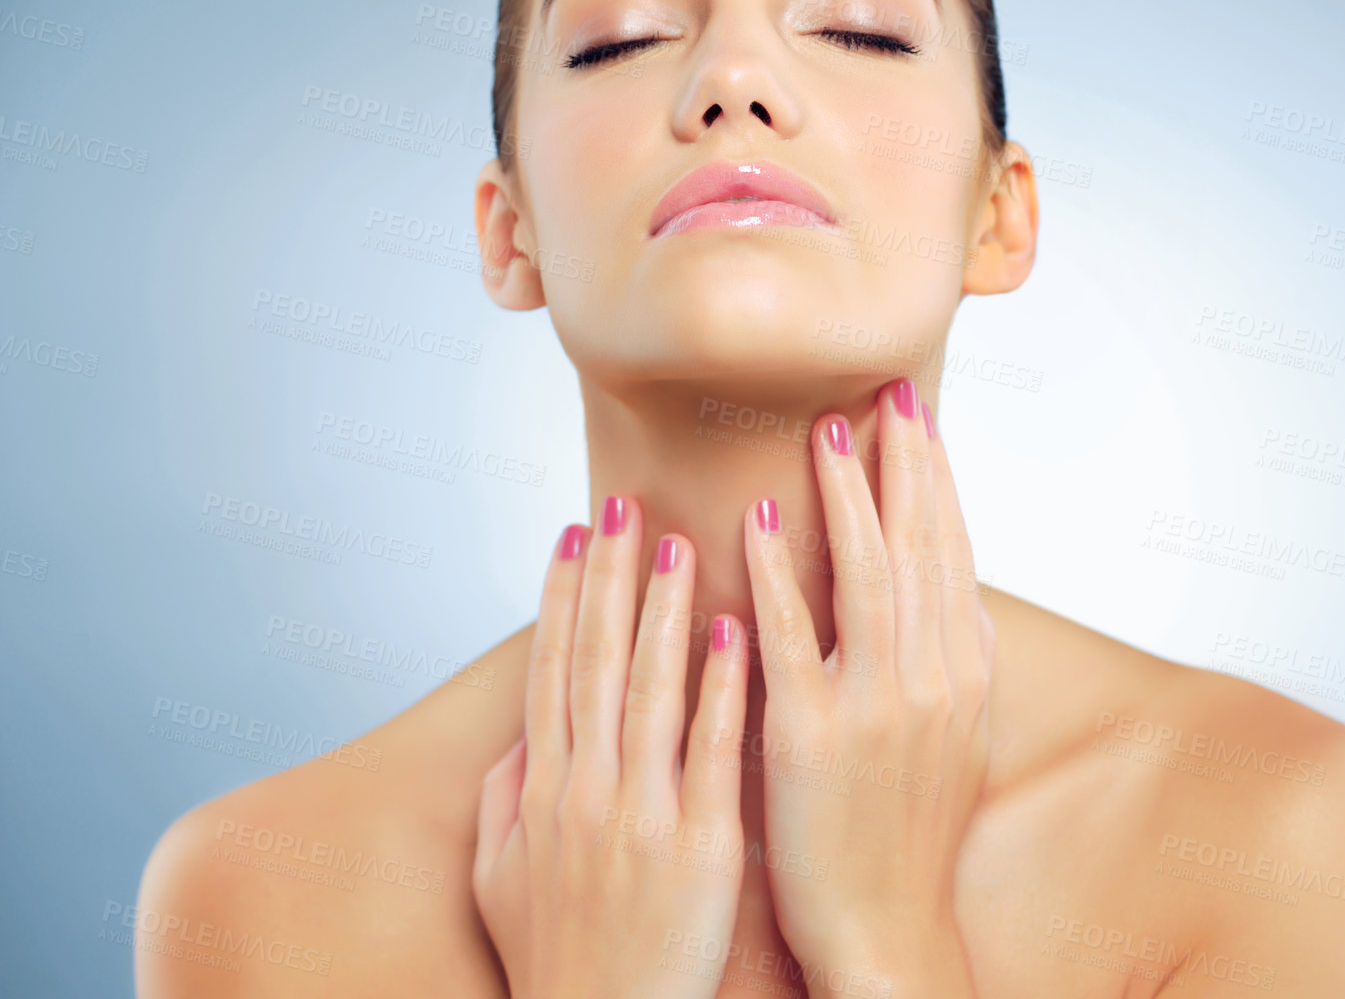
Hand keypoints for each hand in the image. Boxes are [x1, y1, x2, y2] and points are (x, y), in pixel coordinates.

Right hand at [472, 500, 750, 998]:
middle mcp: (586, 788)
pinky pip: (710, 751)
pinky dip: (718, 687)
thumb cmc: (556, 962)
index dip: (560, 596)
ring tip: (677, 540)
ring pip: (648, 688)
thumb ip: (505, 800)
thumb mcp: (499, 879)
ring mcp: (640, 814)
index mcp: (543, 789)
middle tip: (622, 503)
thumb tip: (514, 738)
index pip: (552, 668)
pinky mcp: (698, 846)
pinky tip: (732, 630)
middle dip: (608, 576)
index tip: (572, 533)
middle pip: (595, 659)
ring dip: (661, 609)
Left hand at [741, 379, 995, 995]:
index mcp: (963, 669)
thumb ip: (959, 656)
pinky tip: (761, 520)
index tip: (915, 412)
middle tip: (881, 390)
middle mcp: (932, 677)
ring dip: (847, 495)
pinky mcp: (814, 736)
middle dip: (900, 460)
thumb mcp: (957, 736)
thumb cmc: (911, 828)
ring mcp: (877, 706)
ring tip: (825, 432)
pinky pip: (794, 637)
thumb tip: (962, 590)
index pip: (951, 546)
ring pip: (869, 574)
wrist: (886, 926)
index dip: (933, 473)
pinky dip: (779, 573)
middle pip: (919, 543)